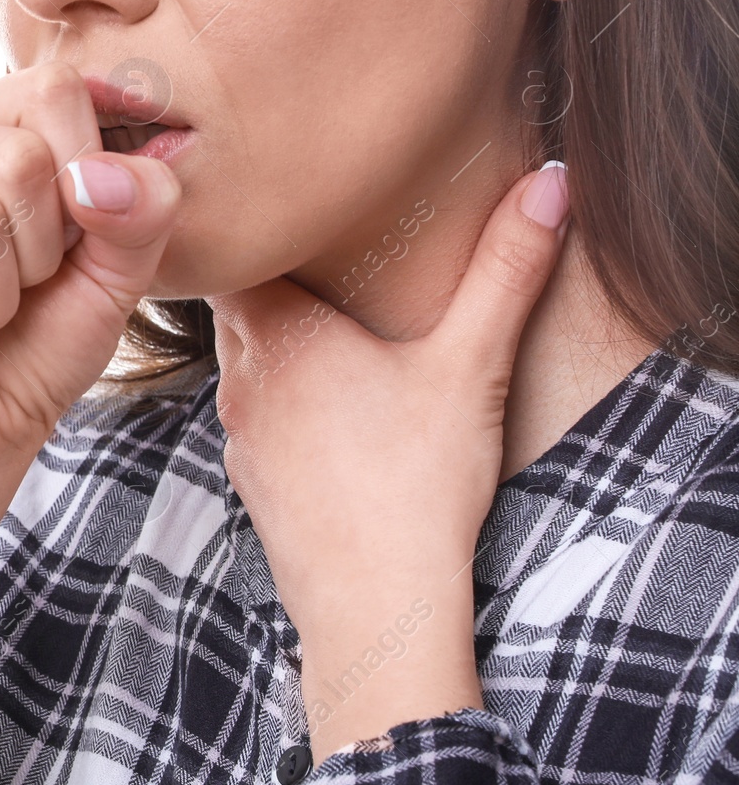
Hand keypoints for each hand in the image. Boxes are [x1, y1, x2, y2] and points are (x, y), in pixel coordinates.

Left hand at [206, 163, 569, 760]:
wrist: (374, 604)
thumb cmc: (416, 481)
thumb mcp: (471, 363)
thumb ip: (507, 269)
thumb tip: (550, 180)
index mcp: (279, 332)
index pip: (241, 255)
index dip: (261, 232)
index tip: (290, 212)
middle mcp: (241, 377)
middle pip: (235, 305)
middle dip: (269, 281)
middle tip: (313, 259)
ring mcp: (238, 433)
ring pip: (240, 364)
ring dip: (273, 346)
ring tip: (324, 332)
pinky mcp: (250, 481)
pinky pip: (253, 420)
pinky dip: (278, 405)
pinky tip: (325, 415)